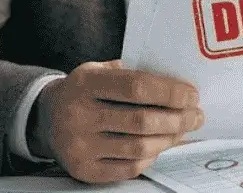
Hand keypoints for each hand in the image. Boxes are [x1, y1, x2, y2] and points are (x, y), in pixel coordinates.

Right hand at [30, 60, 203, 182]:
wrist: (46, 119)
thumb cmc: (84, 92)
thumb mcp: (98, 71)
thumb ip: (132, 74)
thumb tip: (178, 88)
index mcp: (85, 84)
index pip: (137, 87)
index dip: (170, 92)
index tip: (192, 95)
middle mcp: (78, 115)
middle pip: (141, 120)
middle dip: (178, 119)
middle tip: (196, 116)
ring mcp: (79, 146)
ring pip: (139, 147)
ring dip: (169, 139)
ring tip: (182, 131)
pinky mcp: (84, 170)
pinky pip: (129, 168)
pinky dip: (150, 157)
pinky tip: (160, 146)